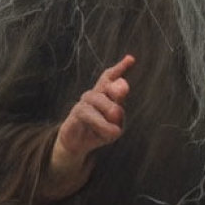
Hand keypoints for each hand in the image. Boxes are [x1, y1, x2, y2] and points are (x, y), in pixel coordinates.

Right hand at [47, 54, 134, 196]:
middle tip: (124, 92)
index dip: (119, 68)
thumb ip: (118, 117)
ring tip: (116, 123)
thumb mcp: (114, 126)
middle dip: (116, 88)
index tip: (131, 59)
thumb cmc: (98, 131)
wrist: (77, 145)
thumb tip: (117, 112)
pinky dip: (102, 124)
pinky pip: (88, 114)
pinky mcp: (74, 115)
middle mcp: (93, 95)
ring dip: (109, 110)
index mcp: (104, 95)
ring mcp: (82, 103)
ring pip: (98, 99)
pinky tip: (112, 132)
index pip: (109, 77)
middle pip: (106, 85)